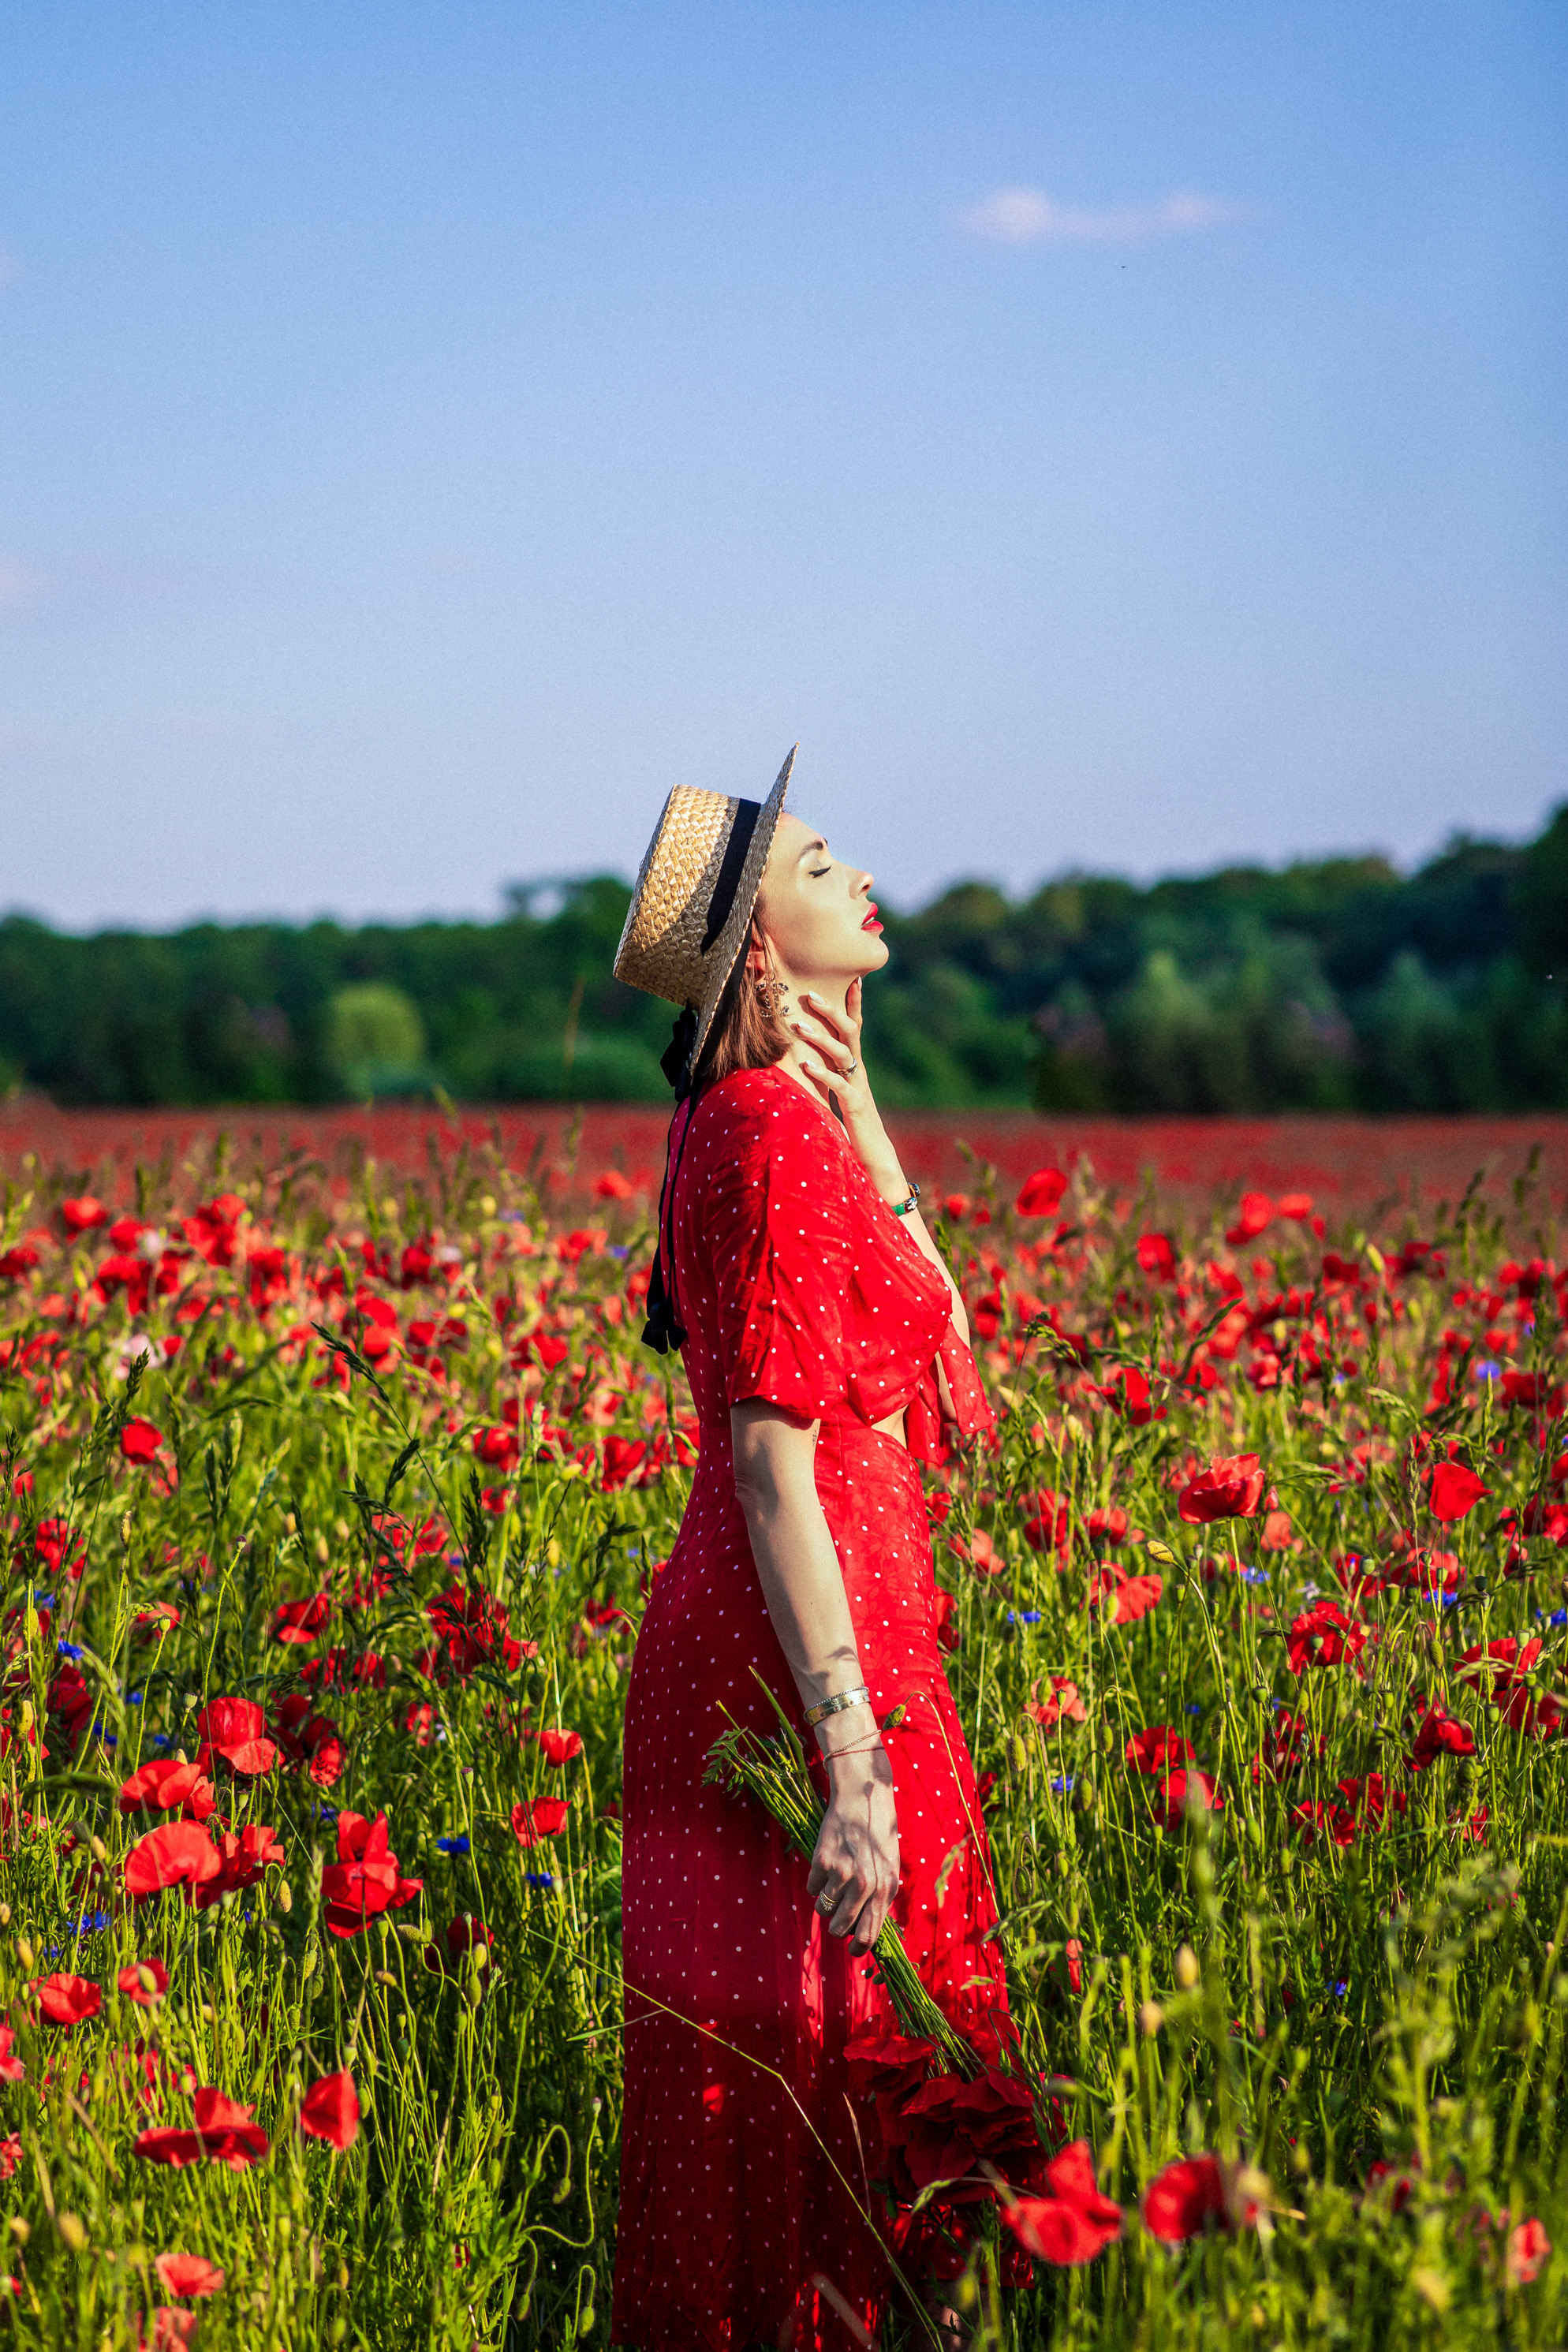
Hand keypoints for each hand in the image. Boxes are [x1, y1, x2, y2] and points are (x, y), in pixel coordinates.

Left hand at [790, 983, 905, 1200]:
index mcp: (855, 1067)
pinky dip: (822, 1072)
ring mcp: (859, 1088)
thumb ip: (828, 1078)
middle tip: (809, 994)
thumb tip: (806, 1061)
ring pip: (842, 1054)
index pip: (855, 1028)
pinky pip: (839, 1085)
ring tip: (797, 1025)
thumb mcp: (838, 1096)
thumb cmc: (853, 1127)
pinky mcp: (856, 1107)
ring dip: (819, 1037)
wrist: (874, 1159)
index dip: (853, 1003)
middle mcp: (858, 1072)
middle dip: (831, 1010)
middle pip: (849, 1032)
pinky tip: (805, 1064)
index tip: (851, 977)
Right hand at [805, 1735, 899, 1956]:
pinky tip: (827, 1862)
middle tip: (839, 1908)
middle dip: (837, 1923)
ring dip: (826, 1900)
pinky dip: (816, 1881)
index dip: (856, 1948)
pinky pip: (812, 1888)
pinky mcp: (822, 1861)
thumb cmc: (878, 1838)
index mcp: (885, 1889)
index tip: (850, 1948)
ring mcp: (842, 1873)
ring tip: (834, 1880)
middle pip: (839, 1928)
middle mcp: (865, 1884)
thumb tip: (866, 1933)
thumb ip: (880, 1901)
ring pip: (823, 1909)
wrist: (863, 1799)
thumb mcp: (889, 1870)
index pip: (868, 1936)